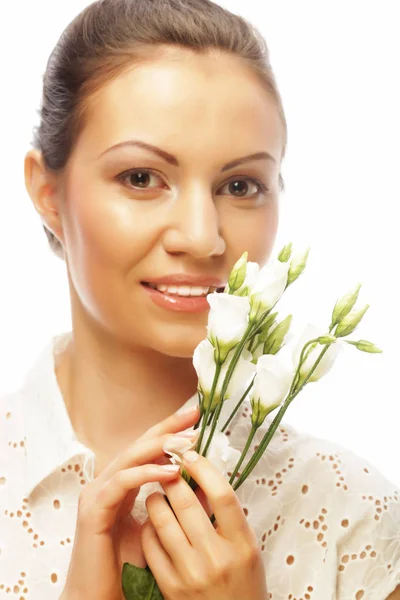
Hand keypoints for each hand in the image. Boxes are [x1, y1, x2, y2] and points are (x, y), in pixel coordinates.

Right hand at [60, 407, 199, 599]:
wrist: (99, 599)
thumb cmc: (127, 568)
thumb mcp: (158, 529)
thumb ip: (175, 506)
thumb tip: (206, 485)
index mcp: (120, 485)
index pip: (147, 449)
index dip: (169, 430)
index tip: (196, 418)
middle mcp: (107, 483)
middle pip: (138, 444)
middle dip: (167, 429)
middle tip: (194, 416)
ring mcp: (97, 494)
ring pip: (130, 458)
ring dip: (160, 446)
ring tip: (189, 442)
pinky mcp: (93, 509)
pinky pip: (122, 482)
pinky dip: (147, 473)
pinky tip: (171, 472)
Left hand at [142, 449, 268, 599]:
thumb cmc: (241, 581)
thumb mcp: (244, 547)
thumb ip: (225, 515)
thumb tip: (201, 475)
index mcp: (242, 545)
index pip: (222, 495)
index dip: (203, 468)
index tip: (191, 454)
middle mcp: (217, 558)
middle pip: (187, 503)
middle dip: (172, 479)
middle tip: (167, 468)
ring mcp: (191, 574)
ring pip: (162, 520)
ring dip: (156, 499)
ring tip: (157, 493)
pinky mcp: (170, 587)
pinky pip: (150, 545)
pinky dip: (148, 527)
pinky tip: (153, 523)